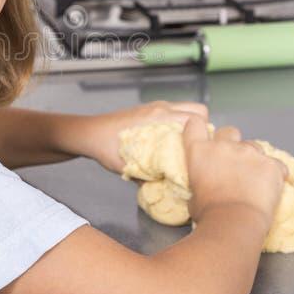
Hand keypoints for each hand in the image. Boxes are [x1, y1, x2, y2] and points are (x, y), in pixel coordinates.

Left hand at [82, 100, 208, 176]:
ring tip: (185, 144)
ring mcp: (156, 106)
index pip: (198, 119)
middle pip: (199, 110)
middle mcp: (161, 108)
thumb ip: (151, 177)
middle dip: (204, 128)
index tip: (202, 152)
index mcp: (159, 118)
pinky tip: (170, 139)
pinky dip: (180, 122)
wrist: (89, 134)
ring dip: (192, 124)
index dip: (205, 136)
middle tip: (196, 148)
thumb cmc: (107, 148)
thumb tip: (171, 187)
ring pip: (188, 109)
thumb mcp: (130, 167)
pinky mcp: (150, 109)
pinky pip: (175, 111)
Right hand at [183, 118, 288, 231]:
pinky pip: (276, 163)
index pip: (194, 124)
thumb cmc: (210, 213)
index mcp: (200, 151)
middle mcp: (224, 146)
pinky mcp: (271, 164)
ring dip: (253, 157)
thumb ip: (199, 181)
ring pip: (253, 145)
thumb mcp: (193, 194)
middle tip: (232, 160)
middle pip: (228, 131)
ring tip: (253, 178)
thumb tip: (204, 185)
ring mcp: (249, 153)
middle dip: (231, 141)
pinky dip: (274, 172)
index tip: (202, 136)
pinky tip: (270, 185)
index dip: (198, 128)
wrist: (234, 222)